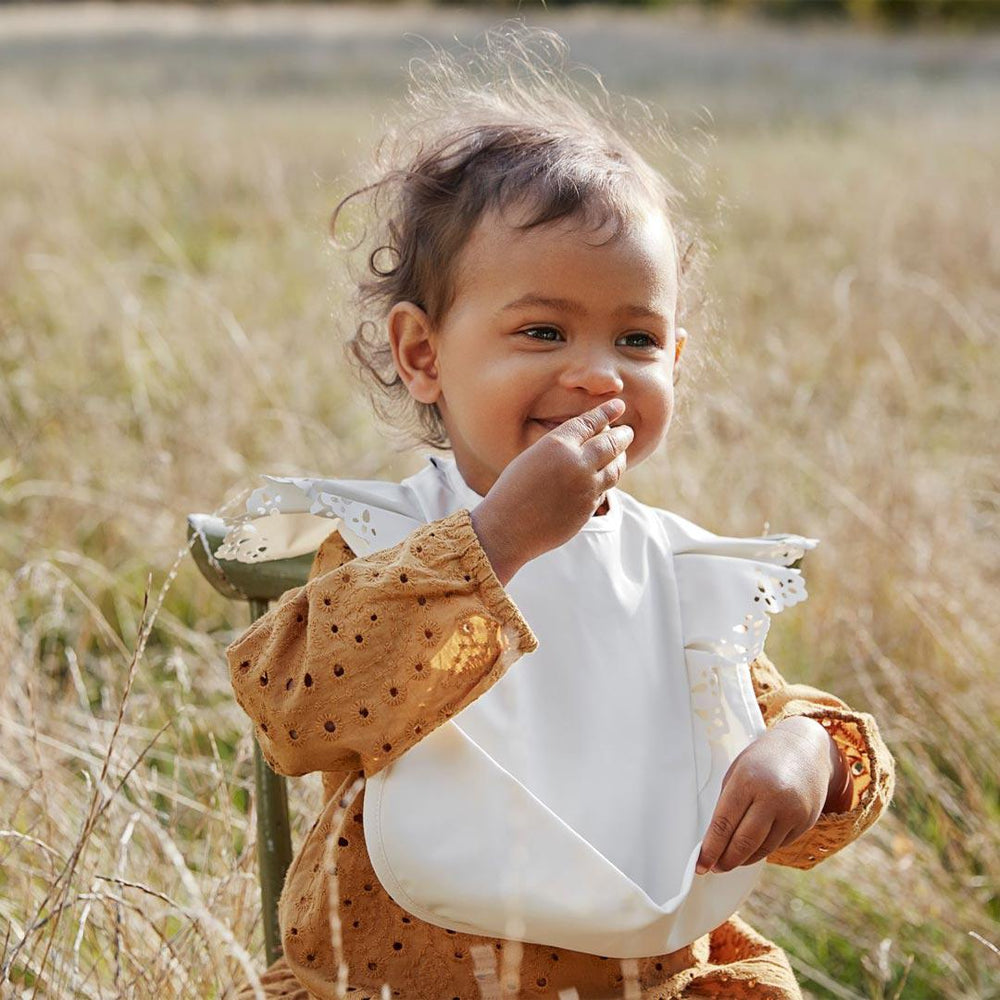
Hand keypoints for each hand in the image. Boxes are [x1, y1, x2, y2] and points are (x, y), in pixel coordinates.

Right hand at [470, 399, 632, 583]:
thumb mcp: (532, 457)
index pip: (591, 422)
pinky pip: (604, 489)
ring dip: (621, 457)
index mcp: (557, 444)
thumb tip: (587, 444)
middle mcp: (576, 463)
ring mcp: (586, 488)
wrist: (506, 528)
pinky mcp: (589, 509)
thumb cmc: (512, 490)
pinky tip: (606, 476)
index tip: (619, 405)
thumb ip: (561, 448)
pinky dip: (607, 479)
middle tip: (628, 431)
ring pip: (615, 468)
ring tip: (622, 452)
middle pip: (611, 443)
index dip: (607, 412)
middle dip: (623, 435)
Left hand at [695, 717, 846, 873]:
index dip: (711, 848)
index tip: (701, 863)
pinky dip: (763, 850)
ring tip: (730, 861)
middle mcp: (772, 797)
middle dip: (726, 860)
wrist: (806, 748)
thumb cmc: (764, 759)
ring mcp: (792, 811)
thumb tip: (716, 838)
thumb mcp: (739, 771)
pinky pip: (779, 844)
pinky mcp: (806, 821)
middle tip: (714, 867)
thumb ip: (729, 802)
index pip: (724, 823)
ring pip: (763, 848)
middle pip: (744, 841)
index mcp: (747, 781)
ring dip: (744, 859)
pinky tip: (752, 850)